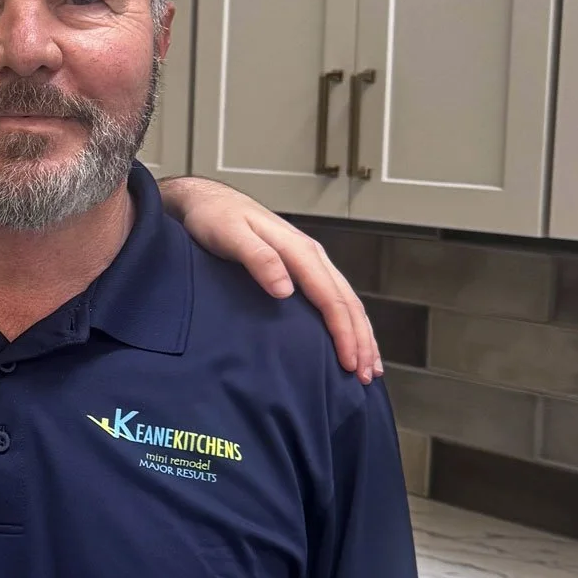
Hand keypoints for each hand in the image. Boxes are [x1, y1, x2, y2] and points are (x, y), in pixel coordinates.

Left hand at [156, 178, 380, 382]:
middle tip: (368, 377)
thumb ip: (258, 259)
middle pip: (347, 302)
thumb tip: (285, 290)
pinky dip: (348, 321)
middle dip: (361, 340)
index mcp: (299, 250)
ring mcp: (309, 261)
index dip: (343, 332)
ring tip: (369, 367)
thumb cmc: (214, 220)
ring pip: (347, 300)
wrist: (207, 201)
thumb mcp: (229, 235)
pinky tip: (351, 340)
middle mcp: (312, 255)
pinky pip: (334, 296)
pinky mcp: (302, 267)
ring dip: (361, 334)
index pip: (331, 297)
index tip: (350, 363)